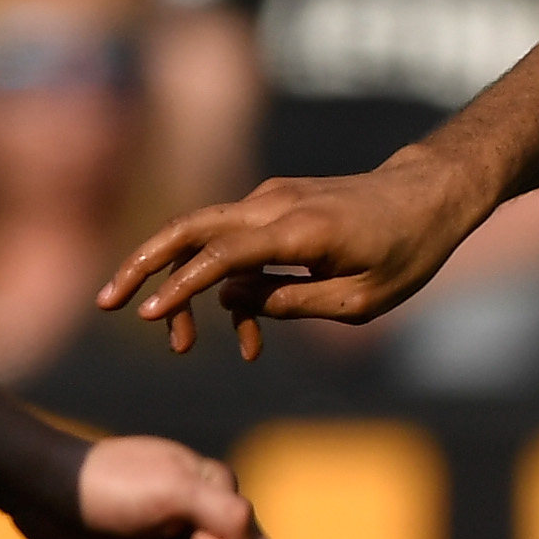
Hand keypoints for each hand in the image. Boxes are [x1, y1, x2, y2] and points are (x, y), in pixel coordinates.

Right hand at [102, 147, 497, 355]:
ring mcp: (271, 201)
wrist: (431, 194)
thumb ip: (295, 304)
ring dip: (183, 285)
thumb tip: (235, 304)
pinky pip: (233, 244)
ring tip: (181, 344)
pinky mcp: (274, 208)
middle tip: (107, 302)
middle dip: (143, 265)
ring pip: (204, 237)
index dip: (182, 287)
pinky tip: (242, 329)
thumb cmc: (408, 250)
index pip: (222, 255)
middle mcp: (275, 206)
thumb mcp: (363, 300)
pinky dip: (223, 283)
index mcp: (300, 231)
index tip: (150, 317)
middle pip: (189, 228)